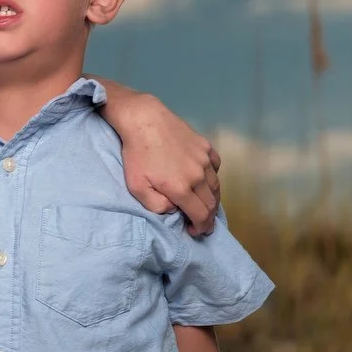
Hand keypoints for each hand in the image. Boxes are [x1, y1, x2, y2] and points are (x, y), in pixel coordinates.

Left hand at [117, 95, 221, 234]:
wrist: (144, 120)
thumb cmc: (136, 155)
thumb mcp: (136, 187)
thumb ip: (156, 205)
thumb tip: (174, 208)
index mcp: (181, 189)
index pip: (201, 215)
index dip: (201, 227)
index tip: (196, 231)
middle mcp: (198, 176)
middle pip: (211, 203)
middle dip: (208, 217)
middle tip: (201, 223)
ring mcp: (204, 159)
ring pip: (216, 186)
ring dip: (212, 199)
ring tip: (204, 204)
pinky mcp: (205, 146)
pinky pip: (215, 166)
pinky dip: (212, 177)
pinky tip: (204, 179)